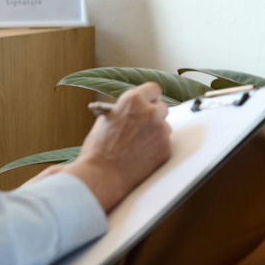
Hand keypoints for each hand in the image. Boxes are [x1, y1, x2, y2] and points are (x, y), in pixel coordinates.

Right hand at [63, 82, 171, 210]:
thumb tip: (133, 111)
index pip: (153, 89)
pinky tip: (142, 155)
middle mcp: (150, 112)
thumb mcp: (106, 120)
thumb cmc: (98, 149)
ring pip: (164, 127)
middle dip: (154, 115)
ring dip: (156, 133)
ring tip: (139, 144)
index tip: (150, 102)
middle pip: (162, 108)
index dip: (150, 97)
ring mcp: (161, 130)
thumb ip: (124, 111)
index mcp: (133, 100)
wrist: (102, 175)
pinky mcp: (166, 148)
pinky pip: (165, 144)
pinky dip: (156, 149)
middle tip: (144, 125)